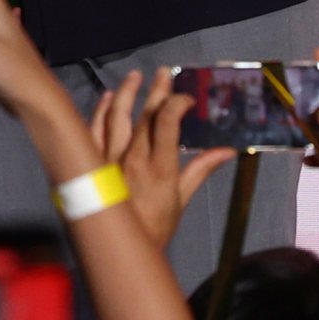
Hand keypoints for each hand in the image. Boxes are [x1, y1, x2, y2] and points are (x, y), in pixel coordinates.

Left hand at [94, 70, 223, 257]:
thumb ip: (200, 170)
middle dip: (155, 91)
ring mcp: (108, 161)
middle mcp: (132, 160)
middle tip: (163, 72)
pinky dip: (100, 112)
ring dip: (127, 94)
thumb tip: (226, 152)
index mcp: (158, 168)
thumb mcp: (181, 200)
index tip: (186, 98)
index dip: (176, 103)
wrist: (121, 247)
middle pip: (144, 115)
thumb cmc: (155, 228)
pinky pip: (93, 131)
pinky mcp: (91, 165)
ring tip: (136, 76)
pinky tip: (107, 98)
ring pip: (115, 118)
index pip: (166, 123)